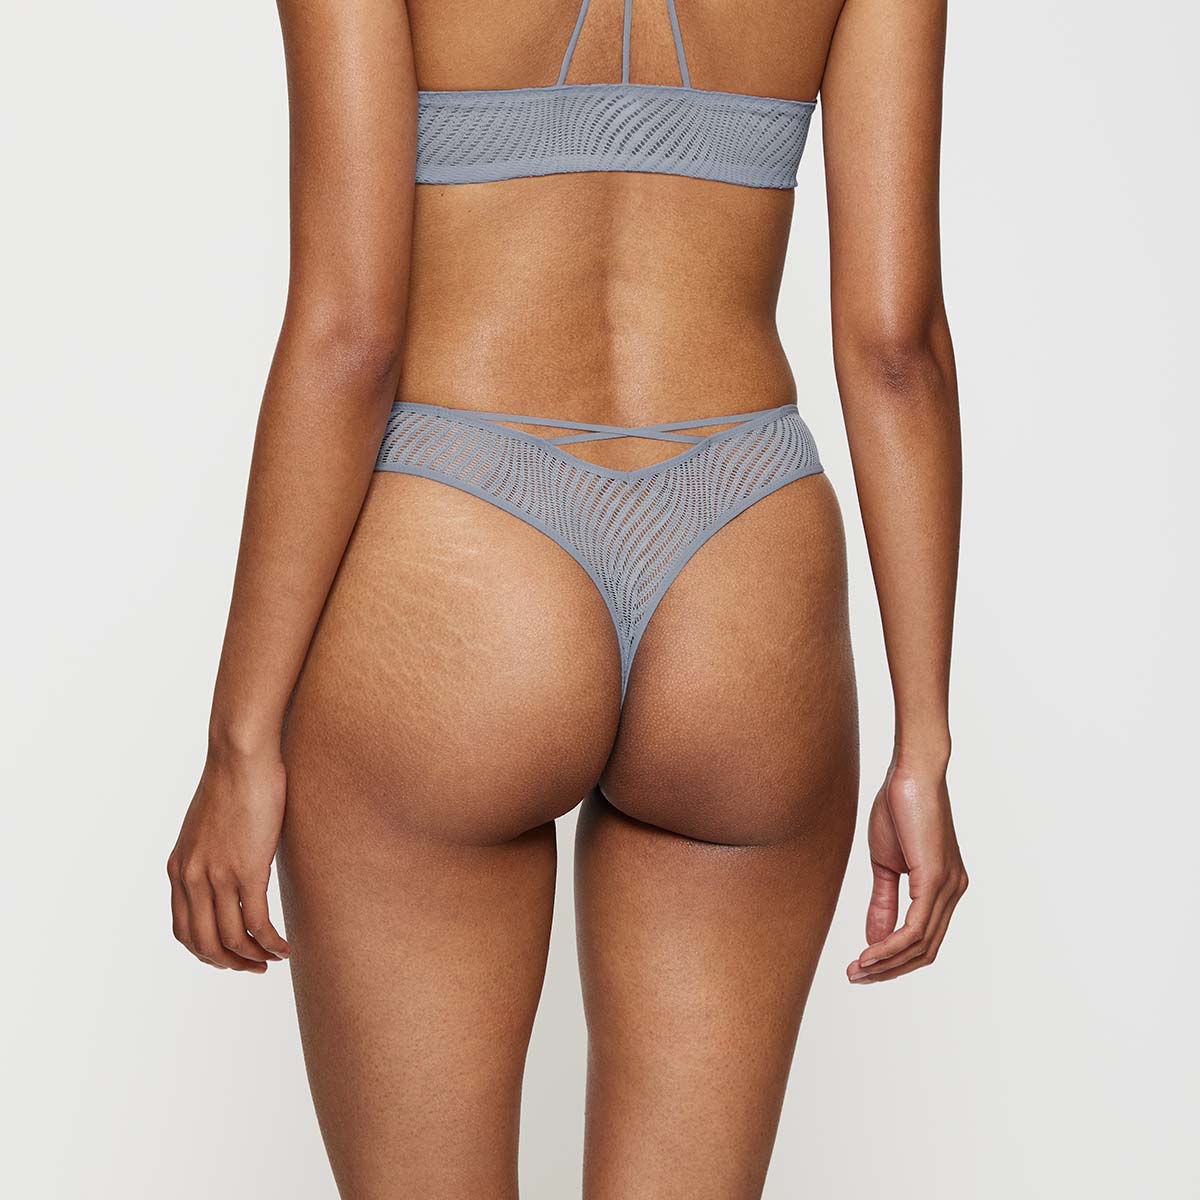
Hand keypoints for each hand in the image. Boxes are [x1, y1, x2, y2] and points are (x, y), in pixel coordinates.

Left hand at [167, 745, 290, 972]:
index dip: (207, 952)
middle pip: (204, 943)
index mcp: (179, 868)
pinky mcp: (246, 869)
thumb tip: (230, 864)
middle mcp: (191, 877)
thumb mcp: (208, 825)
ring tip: (274, 959)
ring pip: (230, 939)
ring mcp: (217, 875)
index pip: (184, 929)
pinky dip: (271, 943)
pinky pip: (257, 923)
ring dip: (253, 958)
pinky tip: (286, 947)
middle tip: (255, 966)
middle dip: (230, 963)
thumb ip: (210, 852)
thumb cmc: (233, 779)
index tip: (231, 955)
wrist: (240, 755)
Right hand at [847, 760, 967, 983]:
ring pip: (921, 945)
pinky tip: (870, 953)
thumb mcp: (885, 863)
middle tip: (856, 977)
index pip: (923, 940)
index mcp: (943, 887)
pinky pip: (916, 927)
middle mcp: (953, 892)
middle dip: (890, 970)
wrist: (910, 772)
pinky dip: (891, 946)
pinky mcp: (936, 879)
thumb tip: (875, 940)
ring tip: (857, 970)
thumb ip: (884, 902)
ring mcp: (949, 887)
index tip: (863, 968)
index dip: (894, 960)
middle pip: (925, 951)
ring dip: (887, 963)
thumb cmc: (899, 808)